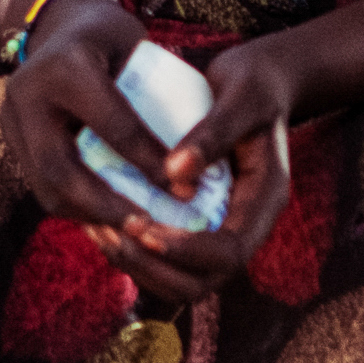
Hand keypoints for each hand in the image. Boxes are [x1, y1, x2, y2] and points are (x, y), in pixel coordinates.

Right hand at [0, 0, 162, 227]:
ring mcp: (12, 118)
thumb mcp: (135, 49)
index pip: (112, 126)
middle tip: (146, 228)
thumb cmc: (110, 37)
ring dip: (88, 215)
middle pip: (61, 168)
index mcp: (67, 66)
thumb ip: (152, 95)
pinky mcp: (10, 137)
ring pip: (45, 186)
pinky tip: (107, 220)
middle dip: (105, 205)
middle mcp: (29, 94)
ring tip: (128, 231)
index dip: (148, 162)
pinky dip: (76, 207)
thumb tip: (186, 161)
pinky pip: (41, 184)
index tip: (182, 189)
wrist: (59, 24)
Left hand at [87, 37, 295, 304]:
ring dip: (138, 266)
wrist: (258, 82)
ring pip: (180, 280)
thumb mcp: (243, 96)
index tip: (146, 227)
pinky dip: (133, 251)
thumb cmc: (254, 83)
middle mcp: (244, 225)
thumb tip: (174, 172)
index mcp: (264, 201)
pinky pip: (164, 256)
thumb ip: (214, 132)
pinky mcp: (195, 221)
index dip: (188, 250)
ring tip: (99, 229)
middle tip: (114, 232)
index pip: (231, 252)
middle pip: (203, 281)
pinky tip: (100, 221)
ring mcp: (219, 228)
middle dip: (155, 266)